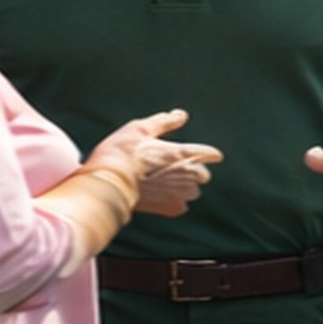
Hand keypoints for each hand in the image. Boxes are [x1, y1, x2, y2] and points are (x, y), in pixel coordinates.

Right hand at [84, 109, 221, 216]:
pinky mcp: (169, 209)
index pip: (209, 153)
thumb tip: (182, 115)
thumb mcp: (140, 128)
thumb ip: (164, 122)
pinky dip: (176, 202)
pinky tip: (165, 197)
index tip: (214, 155)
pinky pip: (182, 206)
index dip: (210, 153)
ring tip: (171, 183)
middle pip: (204, 174)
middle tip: (180, 167)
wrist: (108, 182)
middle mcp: (186, 174)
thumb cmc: (121, 151)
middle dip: (196, 170)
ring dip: (186, 186)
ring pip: (193, 191)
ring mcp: (179, 193)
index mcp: (181, 153)